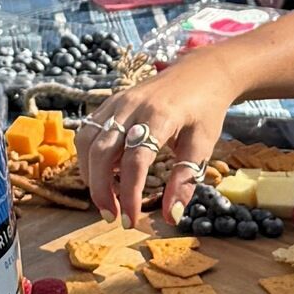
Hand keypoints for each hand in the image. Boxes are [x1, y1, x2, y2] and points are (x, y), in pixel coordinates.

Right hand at [81, 48, 247, 221]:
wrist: (201, 72)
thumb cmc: (205, 110)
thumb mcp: (203, 146)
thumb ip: (184, 181)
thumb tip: (171, 217)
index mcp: (160, 116)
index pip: (135, 161)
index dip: (129, 194)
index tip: (131, 220)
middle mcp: (132, 106)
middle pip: (101, 152)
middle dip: (100, 189)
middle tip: (111, 217)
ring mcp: (118, 101)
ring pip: (88, 141)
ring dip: (89, 174)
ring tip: (105, 198)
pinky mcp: (111, 102)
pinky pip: (89, 131)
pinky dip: (89, 156)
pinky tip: (103, 173)